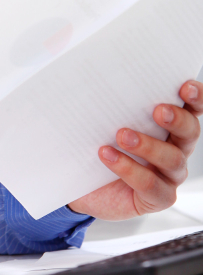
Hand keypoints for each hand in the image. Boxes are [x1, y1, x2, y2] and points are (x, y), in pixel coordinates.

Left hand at [69, 80, 202, 218]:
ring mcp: (169, 175)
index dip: (195, 96)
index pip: (191, 107)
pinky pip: (150, 184)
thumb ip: (106, 101)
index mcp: (169, 123)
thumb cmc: (96, 144)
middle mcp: (176, 147)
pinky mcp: (156, 198)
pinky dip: (129, 169)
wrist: (83, 184)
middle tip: (158, 110)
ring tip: (122, 135)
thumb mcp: (99, 119)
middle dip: (177, 119)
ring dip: (148, 145)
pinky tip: (108, 156)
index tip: (185, 86)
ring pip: (172, 159)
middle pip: (190, 131)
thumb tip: (89, 76)